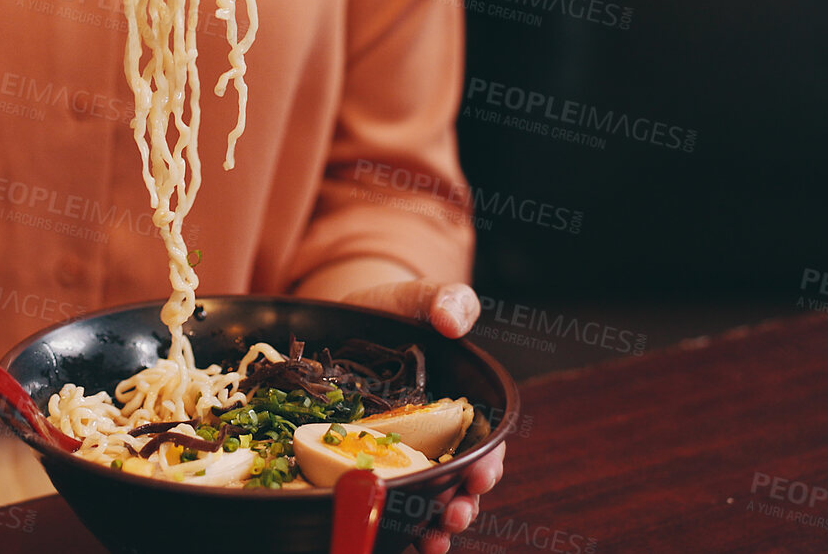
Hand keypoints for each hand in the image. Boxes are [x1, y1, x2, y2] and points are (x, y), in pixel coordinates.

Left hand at [337, 279, 507, 553]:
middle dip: (462, 504)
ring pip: (427, 502)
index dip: (488, 464)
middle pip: (459, 483)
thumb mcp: (416, 299)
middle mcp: (435, 441)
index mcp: (458, 409)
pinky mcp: (363, 465)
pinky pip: (382, 500)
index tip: (480, 476)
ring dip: (433, 526)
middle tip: (453, 515)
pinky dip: (392, 525)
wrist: (339, 324)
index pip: (485, 446)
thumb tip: (453, 319)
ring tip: (430, 541)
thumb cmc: (388, 311)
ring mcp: (400, 457)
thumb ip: (445, 300)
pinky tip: (397, 541)